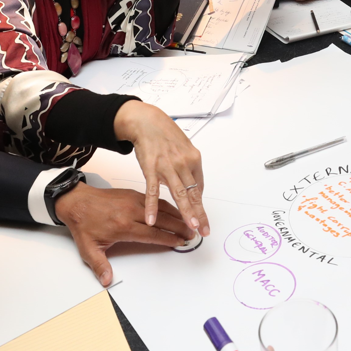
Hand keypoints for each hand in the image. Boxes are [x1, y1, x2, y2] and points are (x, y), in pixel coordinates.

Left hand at [54, 184, 193, 286]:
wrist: (77, 201)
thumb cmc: (84, 224)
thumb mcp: (88, 249)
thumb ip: (100, 265)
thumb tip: (107, 281)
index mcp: (123, 226)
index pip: (151, 234)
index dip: (167, 239)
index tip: (179, 243)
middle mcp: (131, 212)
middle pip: (161, 220)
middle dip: (178, 227)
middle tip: (192, 233)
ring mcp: (133, 201)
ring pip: (161, 208)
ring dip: (177, 215)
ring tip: (189, 222)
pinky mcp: (133, 194)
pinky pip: (154, 200)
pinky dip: (168, 205)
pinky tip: (176, 210)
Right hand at [113, 100, 209, 234]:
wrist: (147, 121)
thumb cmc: (165, 134)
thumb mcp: (183, 147)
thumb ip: (188, 166)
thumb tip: (191, 184)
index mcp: (193, 159)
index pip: (199, 186)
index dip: (198, 203)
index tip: (199, 216)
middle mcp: (183, 163)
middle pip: (194, 193)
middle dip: (200, 214)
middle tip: (204, 230)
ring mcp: (168, 167)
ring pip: (179, 194)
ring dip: (186, 212)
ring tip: (191, 227)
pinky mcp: (151, 168)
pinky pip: (153, 191)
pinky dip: (152, 206)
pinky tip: (152, 219)